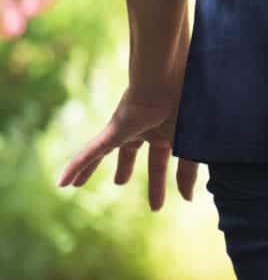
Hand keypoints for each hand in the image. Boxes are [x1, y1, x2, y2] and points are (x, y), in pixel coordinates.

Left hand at [57, 89, 198, 210]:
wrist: (171, 80)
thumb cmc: (189, 105)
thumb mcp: (192, 145)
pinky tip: (62, 182)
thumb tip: (188, 199)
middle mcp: (146, 128)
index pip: (165, 158)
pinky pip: (91, 152)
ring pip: (103, 152)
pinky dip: (77, 167)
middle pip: (130, 153)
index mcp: (169, 130)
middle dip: (124, 168)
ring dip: (90, 169)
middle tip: (119, 182)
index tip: (184, 196)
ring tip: (76, 184)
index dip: (174, 179)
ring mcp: (127, 127)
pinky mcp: (114, 129)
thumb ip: (188, 171)